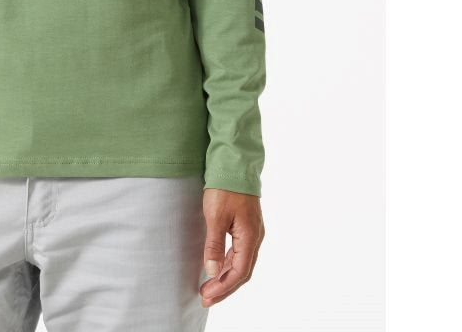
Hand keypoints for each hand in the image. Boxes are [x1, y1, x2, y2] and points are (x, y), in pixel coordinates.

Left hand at [198, 187, 264, 306]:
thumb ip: (214, 244)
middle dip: (224, 287)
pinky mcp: (246, 226)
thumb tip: (212, 272)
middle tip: (206, 298)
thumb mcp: (215, 215)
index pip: (239, 272)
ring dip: (225, 276)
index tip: (207, 296)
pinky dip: (228, 263)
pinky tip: (217, 267)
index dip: (223, 287)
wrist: (234, 163)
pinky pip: (239, 252)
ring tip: (208, 287)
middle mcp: (255, 237)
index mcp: (250, 237)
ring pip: (241, 262)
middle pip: (242, 271)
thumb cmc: (225, 187)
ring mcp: (252, 231)